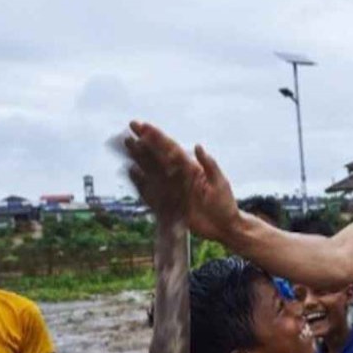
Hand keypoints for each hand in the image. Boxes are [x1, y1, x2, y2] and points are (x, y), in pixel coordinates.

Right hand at [123, 121, 239, 238]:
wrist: (224, 226)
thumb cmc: (225, 204)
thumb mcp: (219, 183)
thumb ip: (209, 165)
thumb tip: (198, 146)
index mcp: (191, 168)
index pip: (170, 148)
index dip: (156, 136)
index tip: (143, 126)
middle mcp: (179, 175)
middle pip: (158, 154)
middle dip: (145, 141)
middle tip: (131, 127)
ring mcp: (172, 188)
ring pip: (152, 168)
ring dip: (140, 156)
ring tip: (127, 144)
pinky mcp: (169, 202)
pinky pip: (151, 189)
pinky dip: (141, 180)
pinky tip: (131, 170)